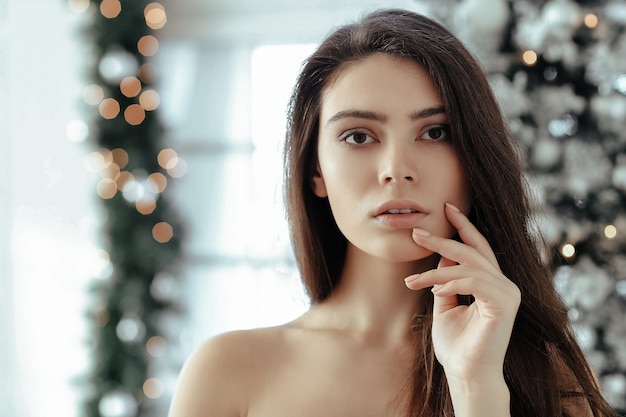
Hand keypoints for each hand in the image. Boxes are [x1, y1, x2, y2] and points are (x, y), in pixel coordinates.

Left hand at [404, 203, 520, 383]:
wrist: (466, 375)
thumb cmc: (457, 345)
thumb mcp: (445, 307)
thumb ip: (444, 283)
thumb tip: (439, 261)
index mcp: (492, 284)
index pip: (478, 248)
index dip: (464, 226)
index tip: (447, 207)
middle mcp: (503, 285)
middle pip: (472, 251)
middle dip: (442, 239)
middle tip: (416, 232)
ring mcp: (507, 293)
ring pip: (468, 265)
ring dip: (435, 271)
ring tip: (412, 281)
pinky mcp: (504, 303)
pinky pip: (473, 281)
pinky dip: (450, 282)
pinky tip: (433, 291)